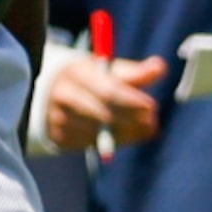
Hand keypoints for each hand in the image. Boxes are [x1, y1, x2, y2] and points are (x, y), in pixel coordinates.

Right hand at [44, 52, 165, 154]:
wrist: (51, 94)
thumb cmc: (91, 79)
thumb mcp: (109, 70)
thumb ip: (136, 72)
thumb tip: (160, 67)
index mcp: (77, 72)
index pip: (108, 91)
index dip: (132, 101)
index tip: (152, 106)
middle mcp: (64, 95)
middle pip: (104, 115)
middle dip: (132, 120)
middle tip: (152, 122)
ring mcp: (59, 118)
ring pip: (100, 132)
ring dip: (126, 132)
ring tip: (142, 127)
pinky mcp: (60, 138)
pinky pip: (92, 144)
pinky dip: (112, 141)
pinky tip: (122, 133)